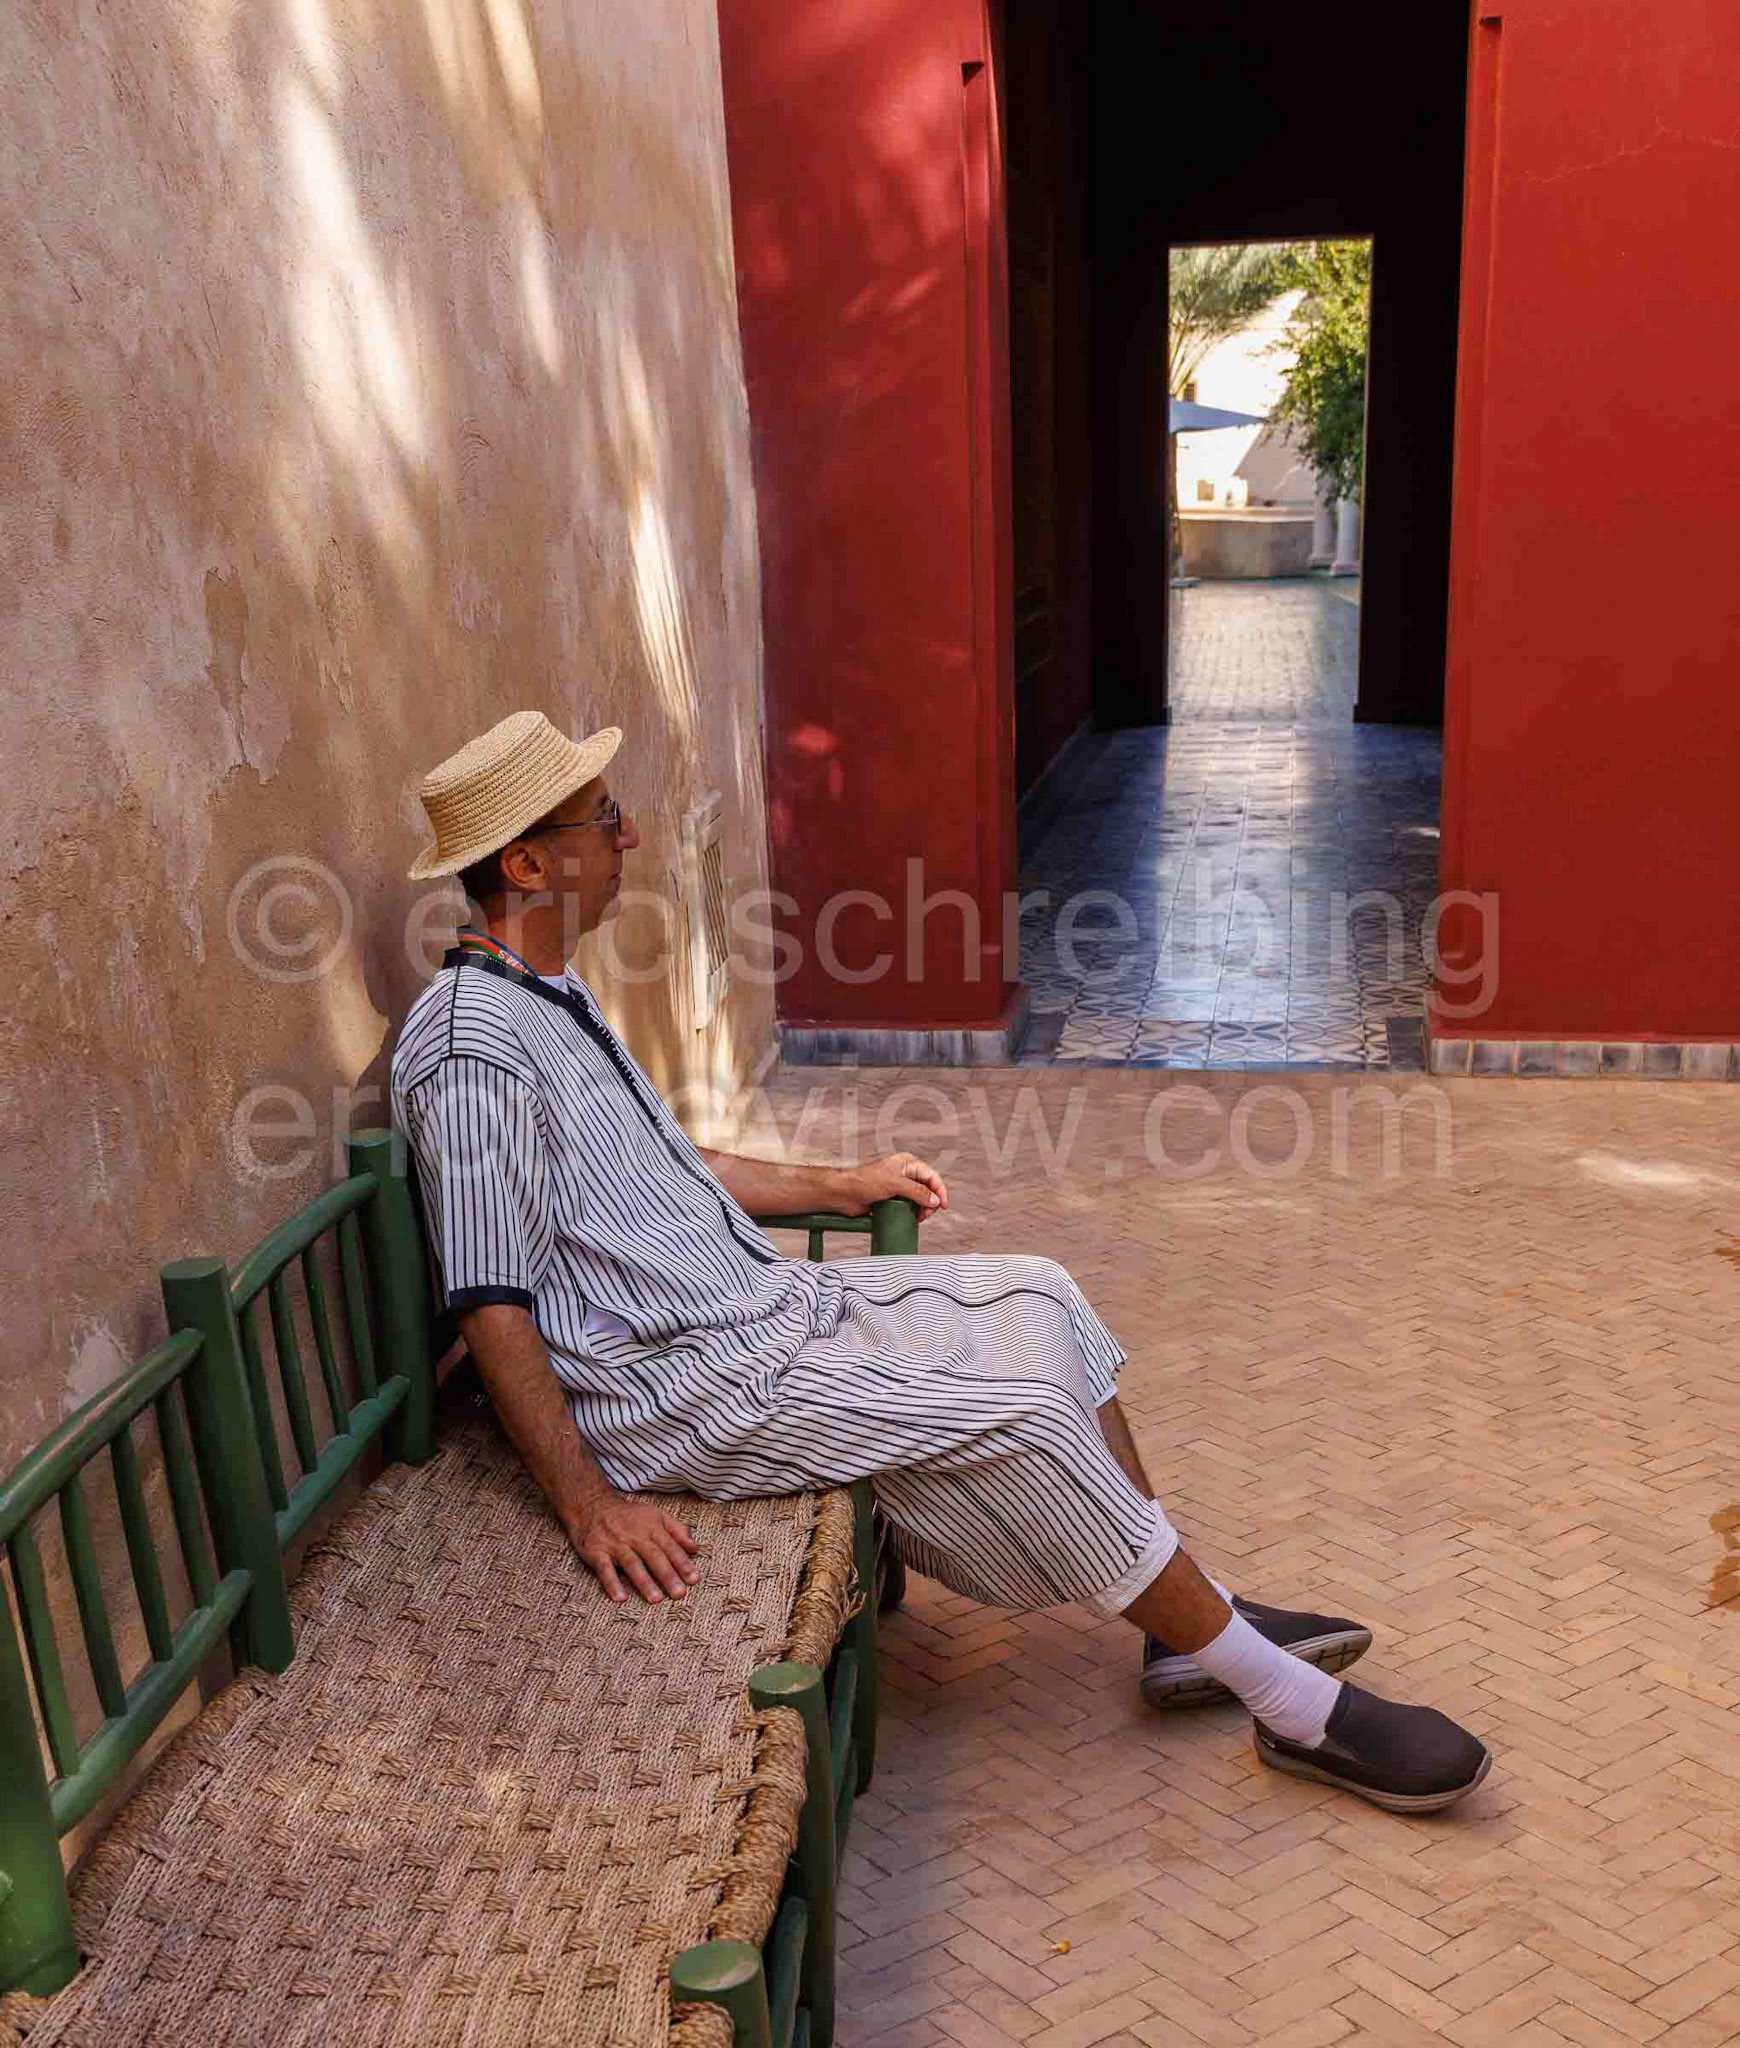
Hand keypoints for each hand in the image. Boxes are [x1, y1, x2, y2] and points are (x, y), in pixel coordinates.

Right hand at [567, 1491, 701, 1603]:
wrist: (592, 1506)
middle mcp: (634, 1534)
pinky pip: (604, 1568)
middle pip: (654, 1556)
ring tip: (656, 1599)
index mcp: (651, 1526)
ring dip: (644, 1582)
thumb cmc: (630, 1516)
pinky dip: (612, 1583)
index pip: (670, 1546)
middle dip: (667, 1575)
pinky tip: (620, 1598)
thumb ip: (677, 1530)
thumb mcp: (656, 1515)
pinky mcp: (596, 1551)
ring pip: (632, 1563)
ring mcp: (615, 1543)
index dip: (682, 1563)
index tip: (694, 1580)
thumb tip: (694, 1548)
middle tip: (679, 1594)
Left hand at [850, 1151, 948, 1219]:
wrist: (843, 1194)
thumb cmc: (863, 1182)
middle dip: (931, 1202)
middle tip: (926, 1214)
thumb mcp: (894, 1184)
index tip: (943, 1205)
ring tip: (918, 1217)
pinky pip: (908, 1207)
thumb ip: (916, 1191)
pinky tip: (911, 1218)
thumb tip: (934, 1200)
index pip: (931, 1176)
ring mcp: (898, 1188)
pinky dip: (912, 1213)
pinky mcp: (892, 1200)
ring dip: (922, 1209)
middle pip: (928, 1189)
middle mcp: (904, 1174)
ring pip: (919, 1199)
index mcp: (907, 1164)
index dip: (940, 1191)